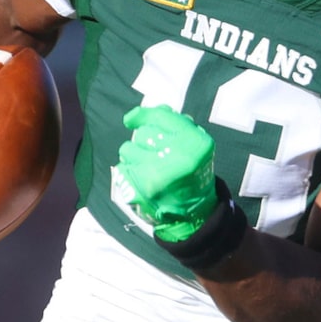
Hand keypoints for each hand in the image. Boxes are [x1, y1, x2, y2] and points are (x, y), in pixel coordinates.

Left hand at [117, 105, 220, 240]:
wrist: (195, 212)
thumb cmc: (193, 173)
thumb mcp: (196, 147)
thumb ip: (179, 126)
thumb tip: (156, 109)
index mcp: (196, 142)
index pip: (161, 116)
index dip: (142, 114)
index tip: (131, 118)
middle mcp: (179, 154)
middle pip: (144, 133)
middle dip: (142, 140)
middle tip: (151, 151)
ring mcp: (160, 170)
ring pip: (128, 148)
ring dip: (132, 154)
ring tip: (144, 164)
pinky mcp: (144, 185)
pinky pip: (123, 166)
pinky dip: (128, 169)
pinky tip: (140, 177)